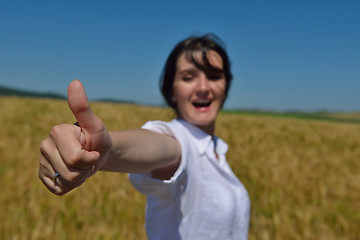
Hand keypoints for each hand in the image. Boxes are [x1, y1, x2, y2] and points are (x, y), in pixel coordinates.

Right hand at [38, 80, 111, 194]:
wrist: (97, 152)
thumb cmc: (98, 137)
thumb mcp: (95, 124)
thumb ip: (83, 107)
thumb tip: (74, 82)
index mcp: (57, 132)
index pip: (77, 159)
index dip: (91, 159)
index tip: (92, 149)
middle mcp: (44, 145)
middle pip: (72, 173)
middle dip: (87, 170)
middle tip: (88, 159)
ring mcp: (41, 161)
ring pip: (66, 183)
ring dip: (81, 178)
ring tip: (82, 166)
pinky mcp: (42, 175)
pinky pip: (60, 189)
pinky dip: (72, 186)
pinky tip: (74, 173)